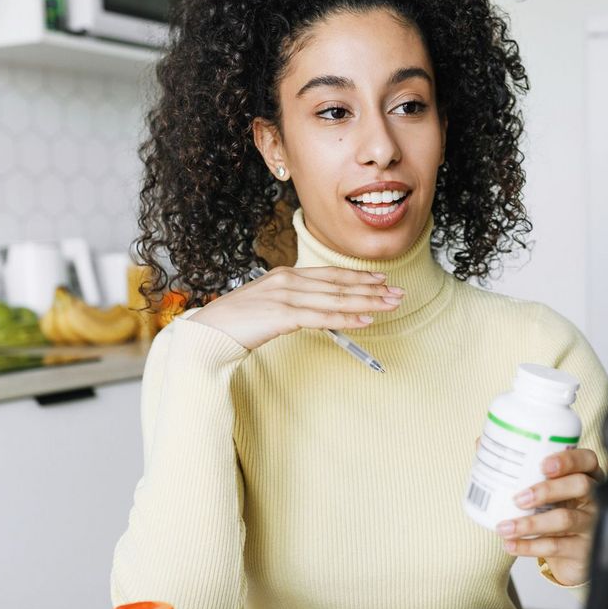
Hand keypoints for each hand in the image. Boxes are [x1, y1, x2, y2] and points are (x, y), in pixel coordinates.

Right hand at [187, 266, 403, 349]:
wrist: (208, 334)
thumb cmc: (236, 324)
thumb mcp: (267, 307)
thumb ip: (292, 304)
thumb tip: (317, 312)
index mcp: (285, 275)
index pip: (330, 274)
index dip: (358, 276)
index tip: (381, 279)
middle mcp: (288, 280)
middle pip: (339, 284)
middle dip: (372, 288)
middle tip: (398, 292)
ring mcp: (286, 296)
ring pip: (336, 298)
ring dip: (367, 301)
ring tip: (391, 304)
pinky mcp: (283, 314)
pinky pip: (323, 316)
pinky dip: (348, 316)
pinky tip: (366, 318)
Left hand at [498, 449, 603, 586]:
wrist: (572, 555)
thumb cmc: (557, 511)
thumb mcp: (549, 489)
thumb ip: (521, 468)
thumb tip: (482, 444)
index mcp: (587, 476)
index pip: (587, 460)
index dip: (569, 460)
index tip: (544, 465)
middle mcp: (595, 498)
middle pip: (580, 486)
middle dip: (547, 490)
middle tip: (518, 498)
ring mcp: (591, 524)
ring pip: (566, 519)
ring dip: (531, 523)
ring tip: (505, 527)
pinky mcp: (583, 550)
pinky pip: (556, 547)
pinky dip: (529, 546)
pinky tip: (510, 544)